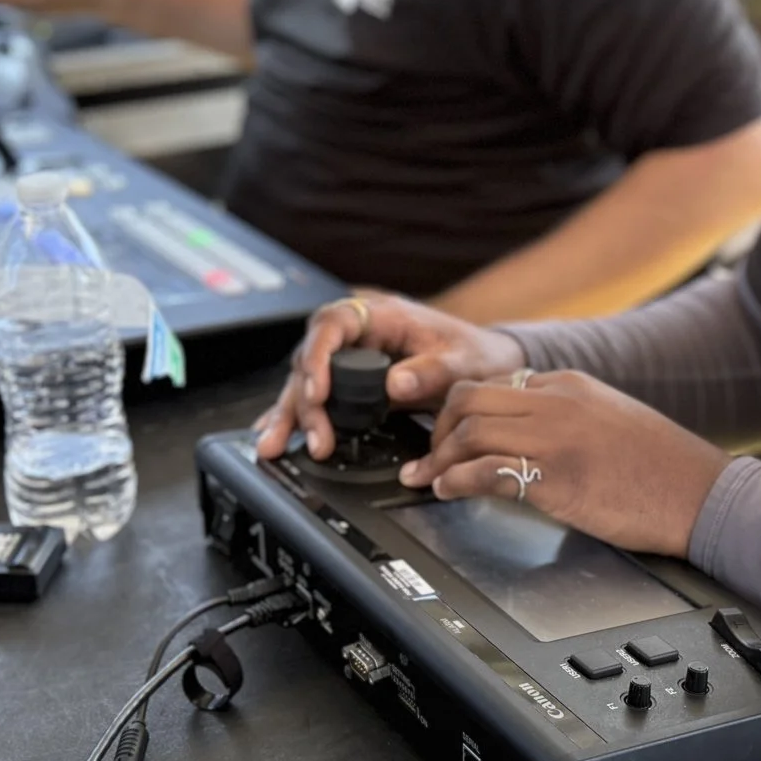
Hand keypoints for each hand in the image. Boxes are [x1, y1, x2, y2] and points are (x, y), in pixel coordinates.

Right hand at [253, 292, 523, 461]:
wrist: (487, 363)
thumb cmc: (475, 354)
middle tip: (316, 439)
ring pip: (306, 380)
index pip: (333, 324)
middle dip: (304, 401)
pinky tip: (274, 433)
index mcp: (381, 315)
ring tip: (274, 445)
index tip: (319, 392)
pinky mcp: (350, 381)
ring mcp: (350, 357)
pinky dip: (296, 415)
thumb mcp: (463, 362)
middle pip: (312, 358)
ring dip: (291, 413)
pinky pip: (315, 395)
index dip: (319, 356)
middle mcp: (358, 332)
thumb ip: (432, 372)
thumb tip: (394, 384)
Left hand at [402, 371, 727, 557]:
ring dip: (439, 458)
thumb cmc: (663, 469)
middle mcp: (558, 401)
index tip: (446, 432)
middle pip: (470, 397)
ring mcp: (556, 436)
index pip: (497, 382)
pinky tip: (448, 492)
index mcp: (571, 384)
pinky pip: (487, 470)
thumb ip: (567, 418)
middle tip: (427, 456)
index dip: (460, 410)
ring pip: (471, 429)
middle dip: (437, 428)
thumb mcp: (610, 421)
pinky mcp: (558, 476)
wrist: (703, 494)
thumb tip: (525, 440)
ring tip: (429, 479)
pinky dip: (456, 481)